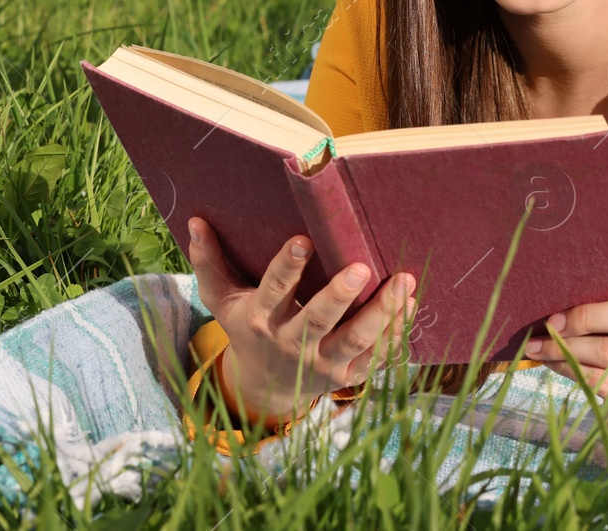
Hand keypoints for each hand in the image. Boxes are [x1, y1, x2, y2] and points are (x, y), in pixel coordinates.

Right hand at [187, 216, 416, 424]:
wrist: (267, 386)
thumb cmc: (247, 328)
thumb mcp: (222, 300)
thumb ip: (209, 262)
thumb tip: (195, 221)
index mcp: (261, 320)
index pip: (274, 291)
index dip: (287, 267)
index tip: (302, 239)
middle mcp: (292, 343)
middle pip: (319, 320)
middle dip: (340, 296)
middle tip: (361, 268)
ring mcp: (323, 363)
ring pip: (356, 341)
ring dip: (383, 313)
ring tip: (404, 282)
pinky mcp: (348, 376)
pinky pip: (377, 357)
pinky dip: (396, 334)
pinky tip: (411, 304)